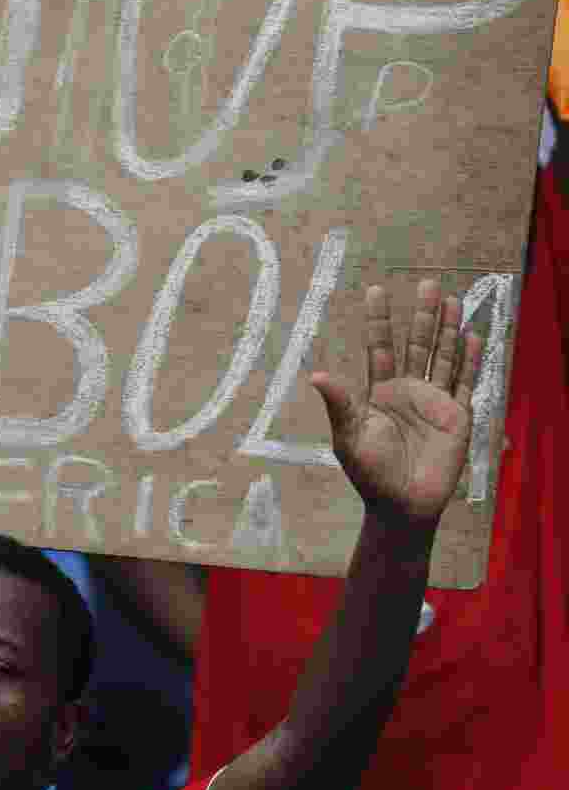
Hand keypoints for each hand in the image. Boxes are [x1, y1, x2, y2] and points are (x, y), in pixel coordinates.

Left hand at [310, 280, 481, 527]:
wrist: (403, 506)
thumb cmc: (371, 473)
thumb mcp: (350, 436)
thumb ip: (340, 404)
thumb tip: (316, 375)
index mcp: (380, 392)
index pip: (380, 347)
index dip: (380, 321)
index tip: (376, 290)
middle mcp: (408, 391)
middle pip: (417, 344)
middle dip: (422, 316)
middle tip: (427, 283)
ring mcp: (434, 402)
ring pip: (443, 357)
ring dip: (447, 330)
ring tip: (451, 300)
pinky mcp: (457, 417)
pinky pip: (465, 382)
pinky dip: (470, 360)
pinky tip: (473, 335)